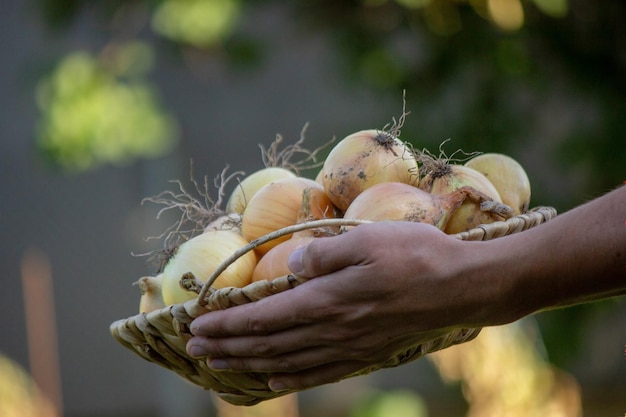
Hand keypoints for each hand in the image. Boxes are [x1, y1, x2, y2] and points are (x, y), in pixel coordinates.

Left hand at [186, 221, 486, 390]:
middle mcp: (331, 330)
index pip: (263, 316)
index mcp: (327, 299)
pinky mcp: (365, 354)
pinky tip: (272, 379)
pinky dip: (288, 378)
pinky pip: (318, 373)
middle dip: (226, 346)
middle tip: (194, 349)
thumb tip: (291, 263)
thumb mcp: (366, 238)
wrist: (462, 288)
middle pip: (267, 344)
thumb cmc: (415, 254)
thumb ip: (323, 252)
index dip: (227, 323)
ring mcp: (348, 347)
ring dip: (247, 363)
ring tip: (219, 365)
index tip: (196, 324)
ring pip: (286, 361)